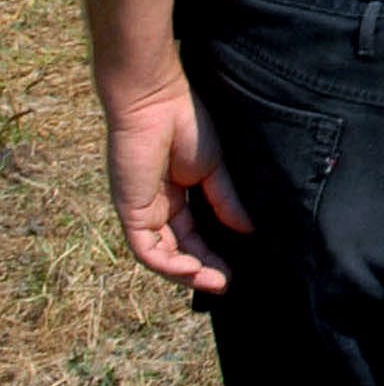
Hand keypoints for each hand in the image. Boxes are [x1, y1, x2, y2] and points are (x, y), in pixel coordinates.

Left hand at [102, 74, 252, 292]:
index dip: (213, 253)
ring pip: (161, 256)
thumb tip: (248, 230)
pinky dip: (167, 264)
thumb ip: (226, 201)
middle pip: (178, 250)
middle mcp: (157, 208)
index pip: (194, 235)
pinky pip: (146, 249)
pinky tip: (191, 270)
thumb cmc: (187, 125)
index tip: (236, 268)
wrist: (157, 102)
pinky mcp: (131, 211)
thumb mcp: (215, 170)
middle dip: (201, 269)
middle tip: (226, 283)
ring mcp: (143, 211)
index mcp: (177, 195)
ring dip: (186, 272)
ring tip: (215, 281)